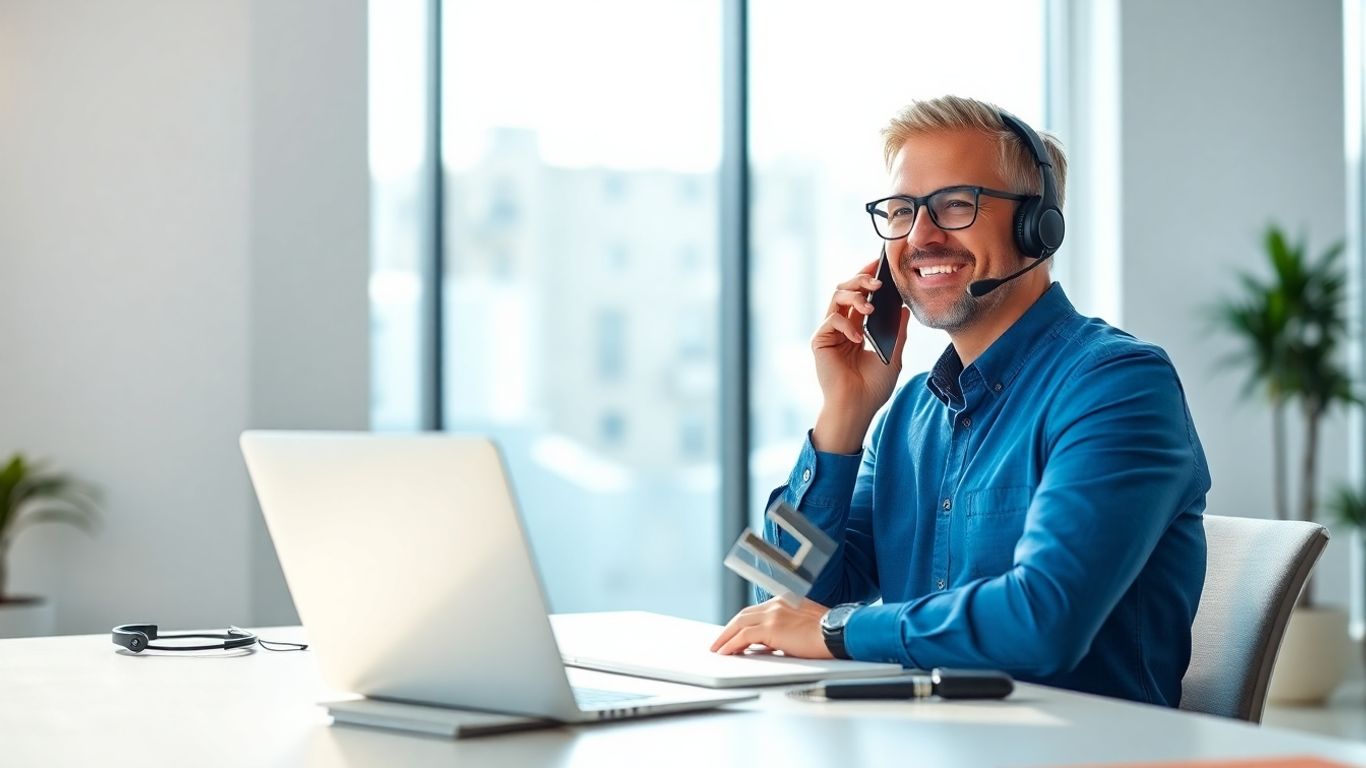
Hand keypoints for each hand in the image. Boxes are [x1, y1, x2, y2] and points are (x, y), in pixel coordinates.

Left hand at [709, 597, 833, 658]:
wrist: (839, 633)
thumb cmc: (829, 634)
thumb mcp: (804, 627)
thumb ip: (786, 631)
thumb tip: (771, 645)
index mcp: (785, 601)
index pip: (756, 612)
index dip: (742, 623)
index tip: (734, 633)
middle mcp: (777, 604)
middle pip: (743, 615)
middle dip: (729, 629)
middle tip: (719, 641)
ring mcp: (773, 614)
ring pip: (739, 624)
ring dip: (725, 637)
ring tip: (717, 649)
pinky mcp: (772, 628)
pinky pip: (744, 637)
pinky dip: (731, 644)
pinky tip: (726, 652)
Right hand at [810, 259, 909, 452]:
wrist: (858, 407)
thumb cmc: (874, 387)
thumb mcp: (893, 354)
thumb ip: (897, 331)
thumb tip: (904, 308)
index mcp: (857, 328)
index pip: (860, 295)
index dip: (867, 277)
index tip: (880, 264)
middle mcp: (842, 327)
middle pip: (845, 289)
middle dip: (860, 279)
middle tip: (877, 280)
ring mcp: (830, 333)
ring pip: (835, 297)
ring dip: (854, 295)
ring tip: (870, 305)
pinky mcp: (820, 341)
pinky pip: (831, 320)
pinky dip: (846, 324)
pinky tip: (858, 338)